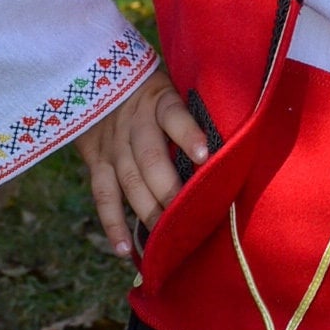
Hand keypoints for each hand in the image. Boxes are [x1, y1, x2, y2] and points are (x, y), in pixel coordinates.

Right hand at [76, 68, 207, 259]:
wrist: (95, 78)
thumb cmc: (153, 91)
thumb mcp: (173, 87)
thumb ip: (194, 112)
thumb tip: (234, 143)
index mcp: (159, 101)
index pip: (174, 116)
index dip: (188, 135)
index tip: (204, 155)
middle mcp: (134, 124)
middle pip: (151, 160)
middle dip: (170, 192)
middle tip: (190, 218)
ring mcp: (113, 146)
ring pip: (130, 182)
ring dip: (148, 212)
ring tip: (166, 239)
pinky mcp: (97, 162)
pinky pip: (103, 196)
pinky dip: (113, 224)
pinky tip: (125, 250)